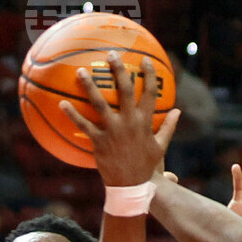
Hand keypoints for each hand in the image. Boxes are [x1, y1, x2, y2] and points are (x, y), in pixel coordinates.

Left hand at [60, 51, 180, 185]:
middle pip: (124, 91)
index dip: (149, 75)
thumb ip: (169, 127)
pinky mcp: (99, 142)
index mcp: (145, 122)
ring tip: (80, 71)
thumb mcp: (160, 147)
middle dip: (118, 70)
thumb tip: (179, 111)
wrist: (131, 187)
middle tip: (111, 54)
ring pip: (100, 103)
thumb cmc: (145, 166)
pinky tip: (62, 103)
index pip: (150, 93)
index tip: (145, 61)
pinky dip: (72, 114)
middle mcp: (129, 123)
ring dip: (89, 86)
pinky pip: (84, 125)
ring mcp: (113, 131)